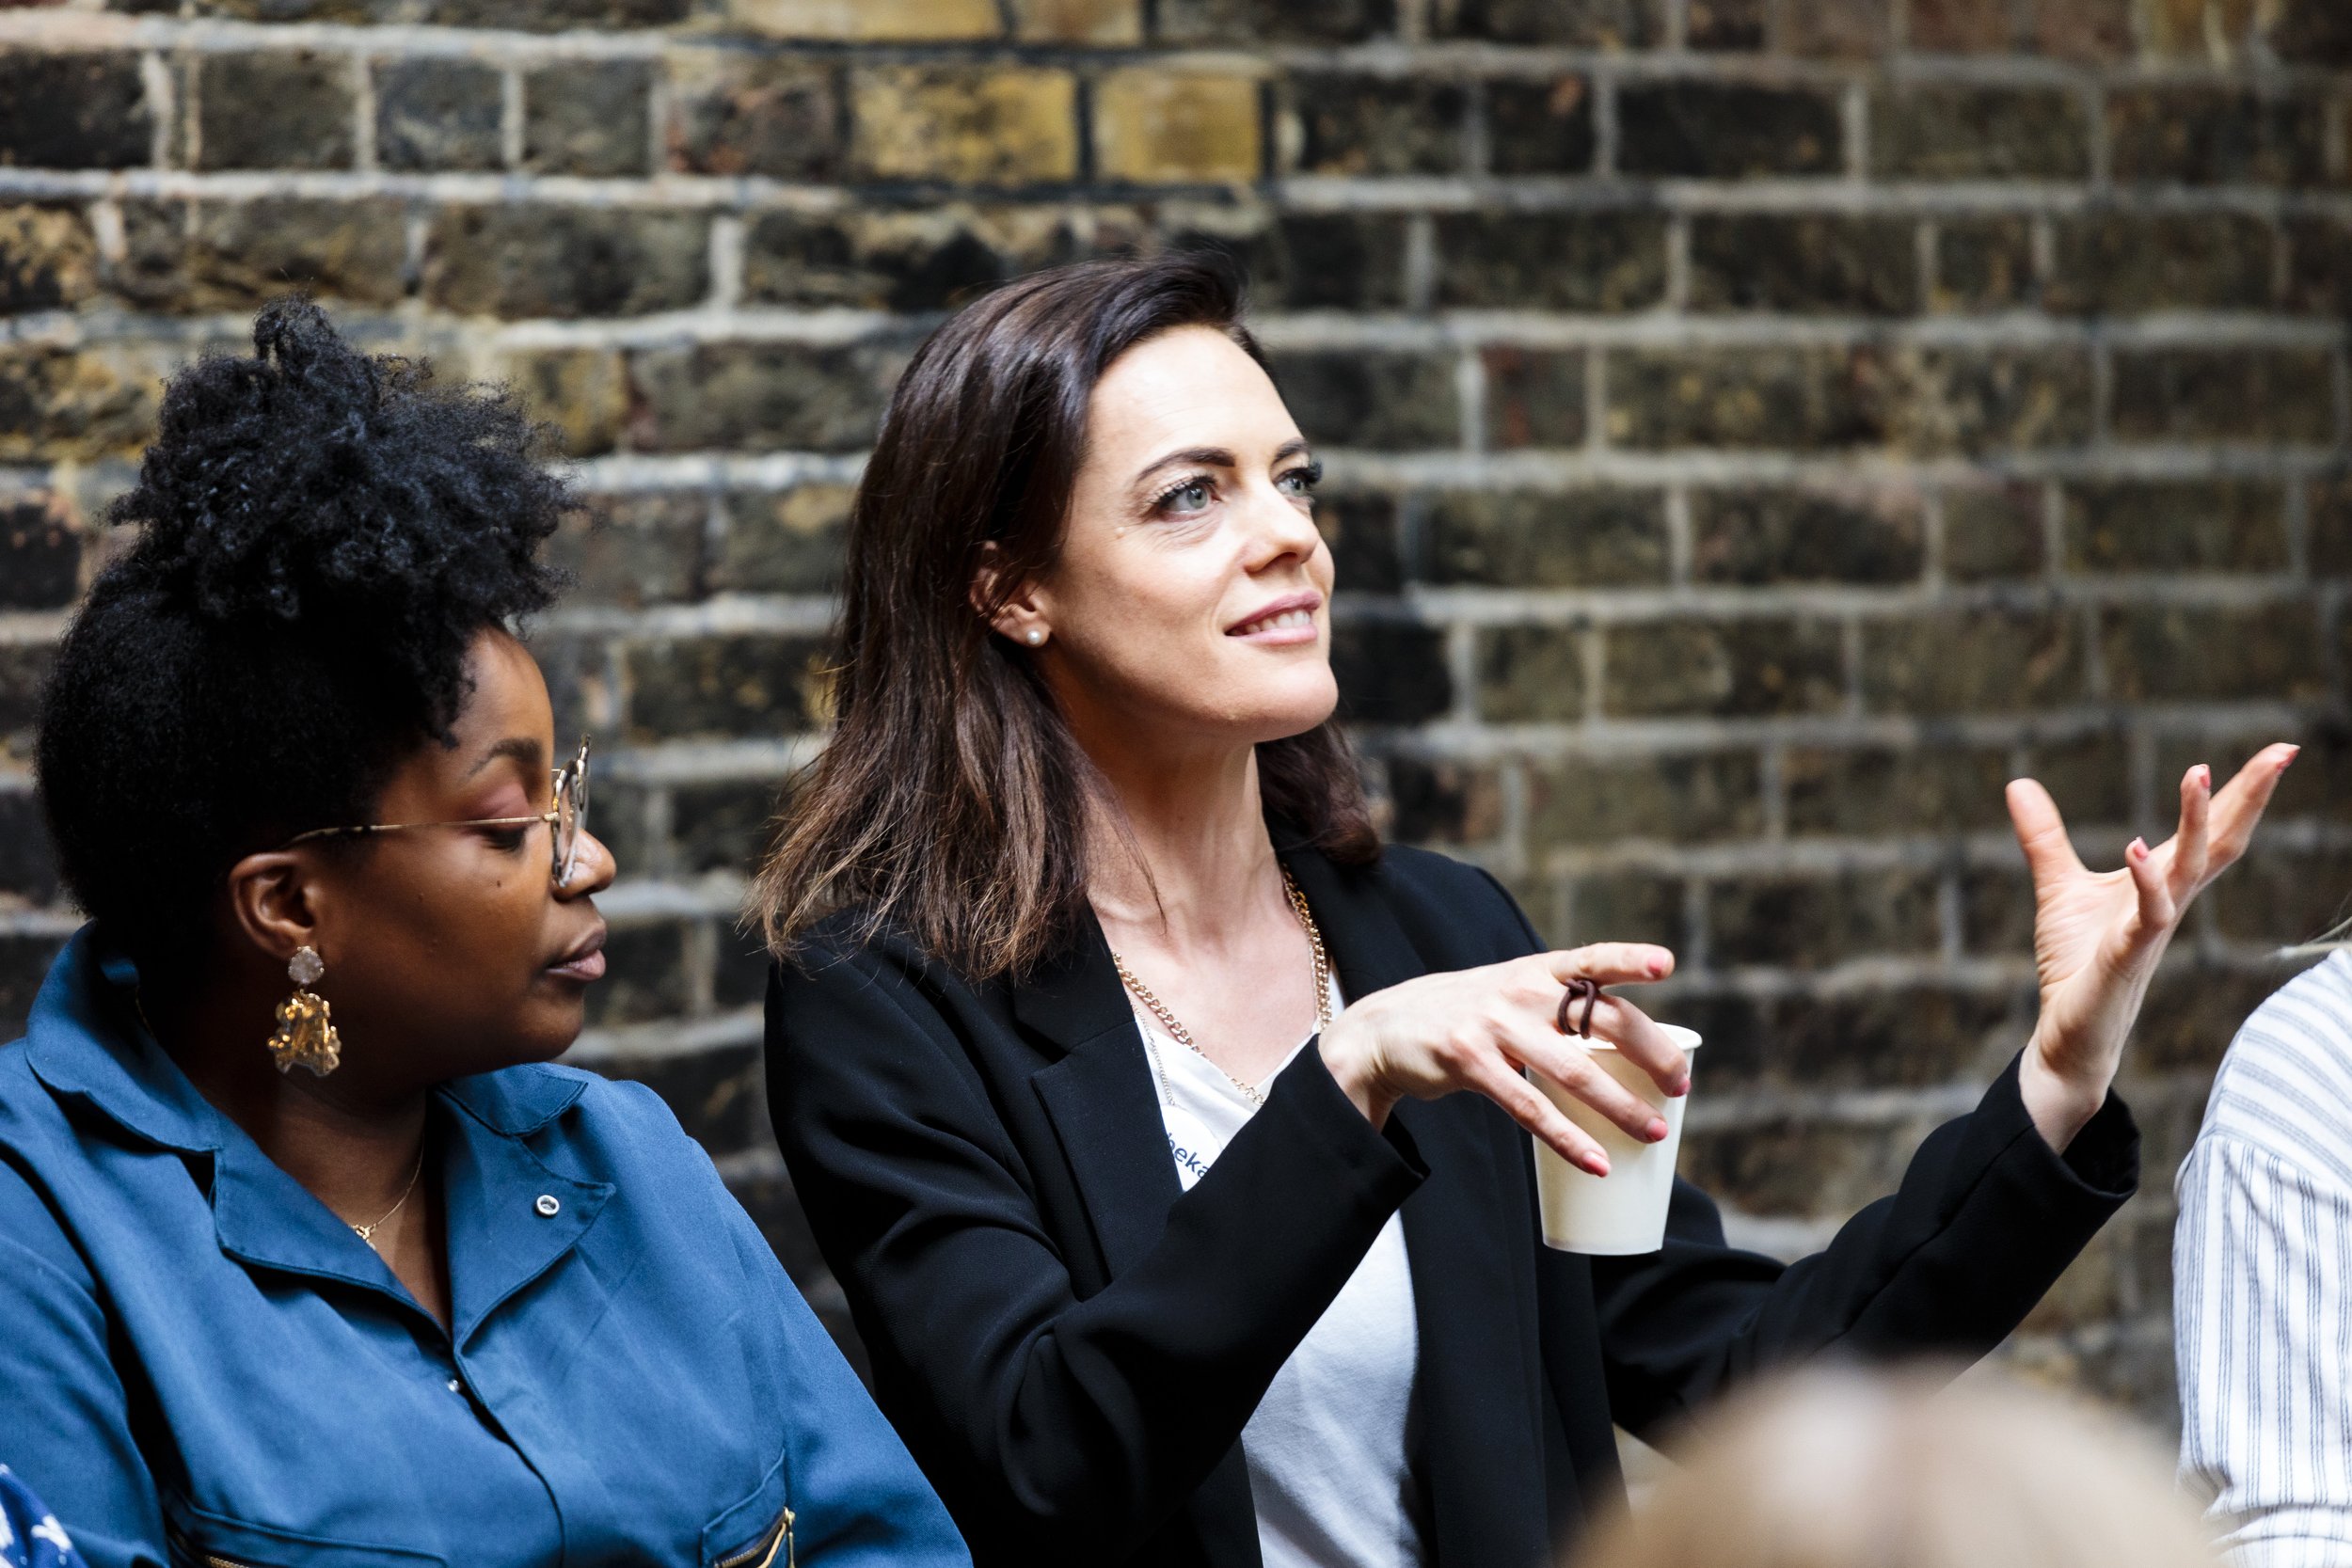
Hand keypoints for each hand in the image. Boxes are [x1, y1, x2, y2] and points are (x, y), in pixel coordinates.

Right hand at [1319, 943, 1685, 1174]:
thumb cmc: (1467, 1016)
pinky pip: (1530, 1108)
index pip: (1591, 959)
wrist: (1385, 1028)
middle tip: (1680, 1087)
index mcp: (1535, 971)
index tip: (1667, 964)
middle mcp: (1518, 990)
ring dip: (1620, 1106)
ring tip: (1653, 1132)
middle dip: (1650, 1054)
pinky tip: (1596, 1160)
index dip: (1629, 959)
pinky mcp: (1469, 1061)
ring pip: (1574, 1069)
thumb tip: (1629, 1055)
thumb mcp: (1508, 995)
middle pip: (1600, 1019)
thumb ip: (1557, 1012)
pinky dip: (1568, 1139)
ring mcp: (1493, 1024)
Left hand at [2012, 744, 2296, 1150]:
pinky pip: (2149, 914)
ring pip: (2191, 870)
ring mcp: (2153, 929)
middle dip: (2250, 797)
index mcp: (2164, 883)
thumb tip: (2019, 783)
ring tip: (2200, 771)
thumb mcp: (2059, 886)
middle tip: (2284, 750)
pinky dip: (2146, 880)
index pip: (2214, 831)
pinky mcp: (2127, 954)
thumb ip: (2045, 836)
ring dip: (2197, 822)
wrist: (2069, 1032)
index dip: (2243, 792)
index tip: (2279, 750)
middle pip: (2222, 842)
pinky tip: (2136, 849)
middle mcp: (2171, 902)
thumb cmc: (2077, 963)